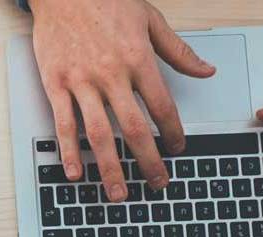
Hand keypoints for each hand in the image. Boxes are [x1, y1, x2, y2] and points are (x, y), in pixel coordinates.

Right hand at [29, 0, 214, 200]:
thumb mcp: (150, 18)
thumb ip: (178, 50)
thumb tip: (206, 71)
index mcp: (138, 59)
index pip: (162, 105)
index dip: (173, 132)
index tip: (178, 149)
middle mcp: (111, 74)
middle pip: (134, 128)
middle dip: (148, 161)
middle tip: (157, 183)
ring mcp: (81, 82)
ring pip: (99, 133)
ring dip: (110, 167)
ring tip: (118, 192)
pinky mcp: (55, 84)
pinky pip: (64, 124)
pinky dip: (69, 151)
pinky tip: (75, 172)